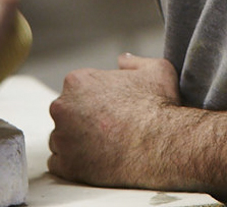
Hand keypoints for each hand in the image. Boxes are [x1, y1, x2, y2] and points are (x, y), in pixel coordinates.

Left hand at [47, 53, 184, 188]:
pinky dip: (73, 166)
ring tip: (104, 151)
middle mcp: (62, 106)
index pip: (74, 94)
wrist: (166, 146)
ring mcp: (62, 137)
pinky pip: (59, 165)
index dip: (93, 105)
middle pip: (65, 116)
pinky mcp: (67, 165)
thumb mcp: (154, 69)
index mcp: (76, 81)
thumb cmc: (159, 108)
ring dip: (76, 145)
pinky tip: (94, 165)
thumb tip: (122, 60)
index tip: (109, 115)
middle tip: (107, 134)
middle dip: (80, 124)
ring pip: (61, 140)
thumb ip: (133, 62)